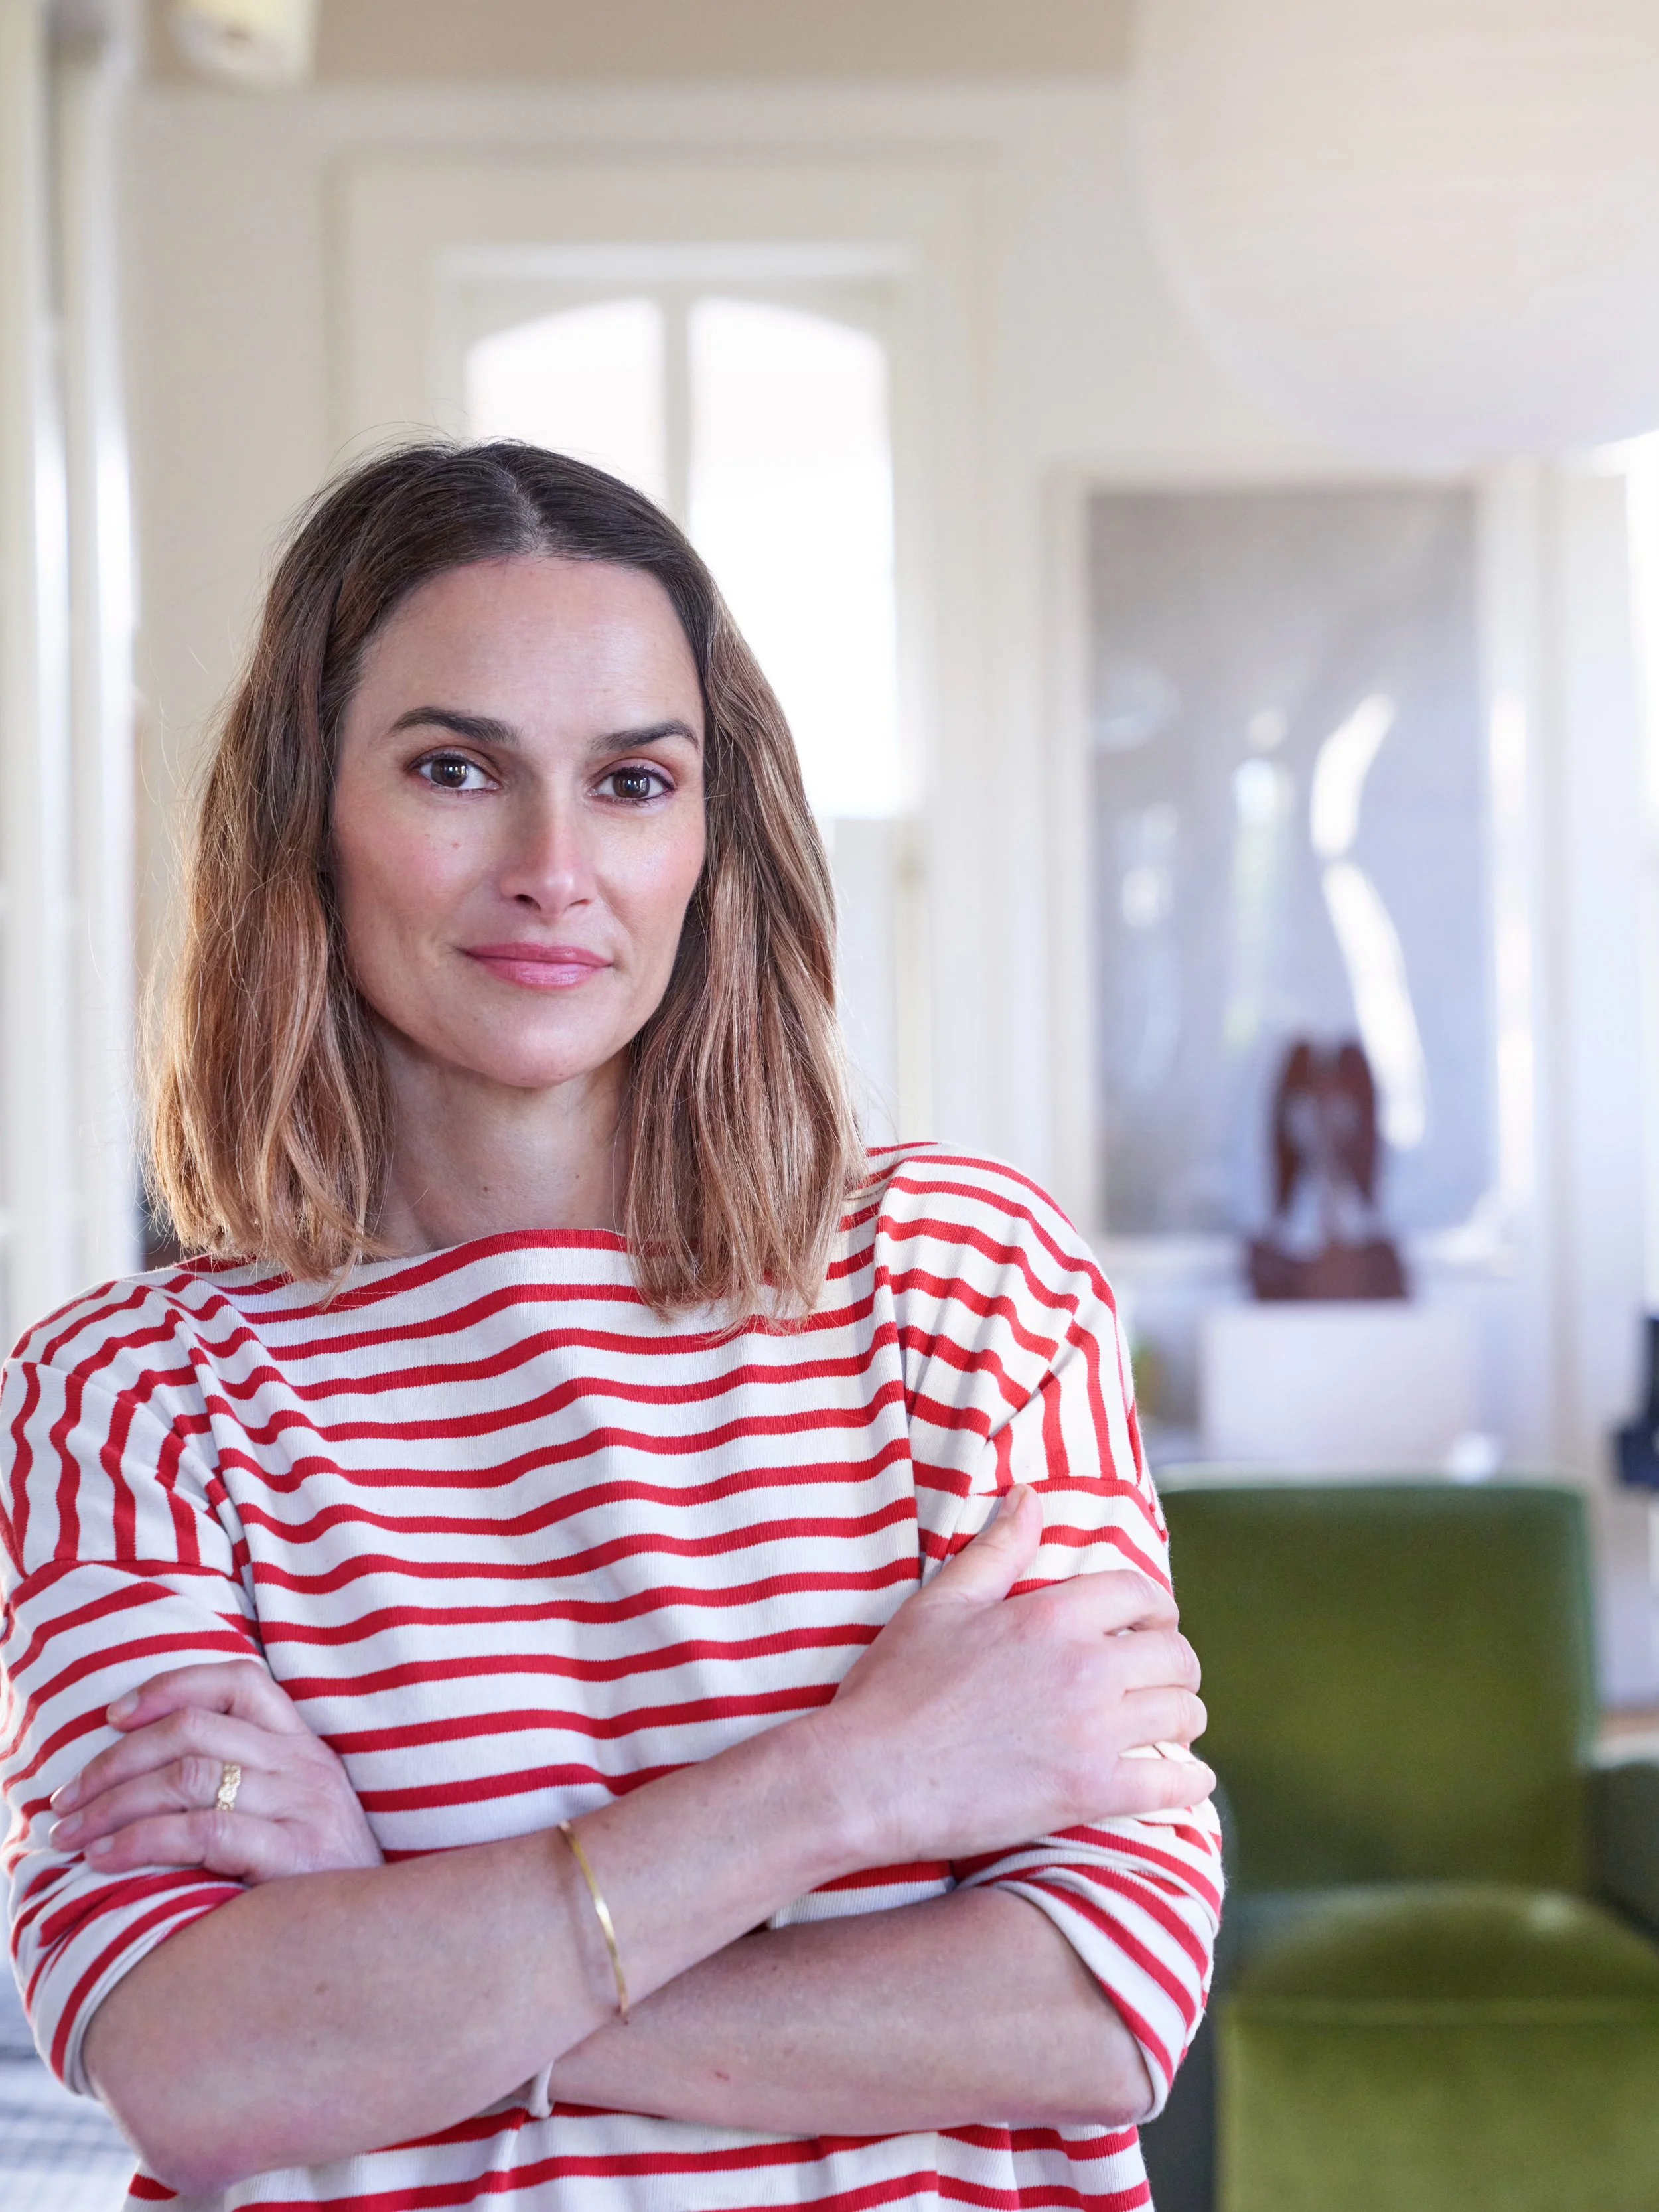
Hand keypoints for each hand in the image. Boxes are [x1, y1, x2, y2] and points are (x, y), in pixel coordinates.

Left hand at [50, 1659, 382, 1883]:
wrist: (382, 1943)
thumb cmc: (321, 1886)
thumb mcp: (296, 1817)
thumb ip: (247, 1785)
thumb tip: (147, 1776)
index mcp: (305, 1747)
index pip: (239, 1681)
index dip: (170, 1687)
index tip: (114, 1716)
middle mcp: (306, 1766)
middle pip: (193, 1729)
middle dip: (115, 1761)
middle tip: (68, 1801)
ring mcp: (304, 1807)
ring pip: (187, 1775)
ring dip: (114, 1804)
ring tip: (74, 1835)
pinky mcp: (294, 1855)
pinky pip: (202, 1831)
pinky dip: (141, 1841)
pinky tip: (108, 1859)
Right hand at [811, 1486, 1211, 1867]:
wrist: (871, 1776)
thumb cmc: (896, 1686)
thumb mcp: (941, 1603)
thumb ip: (997, 1549)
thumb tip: (1030, 1495)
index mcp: (1050, 1615)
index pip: (1139, 1592)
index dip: (1156, 1606)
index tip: (1153, 1622)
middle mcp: (1084, 1667)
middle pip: (1174, 1655)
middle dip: (1176, 1663)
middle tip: (1166, 1677)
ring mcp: (1091, 1732)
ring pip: (1181, 1716)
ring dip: (1185, 1717)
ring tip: (1173, 1723)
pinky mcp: (1089, 1791)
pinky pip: (1171, 1785)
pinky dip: (1190, 1783)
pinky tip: (1190, 1781)